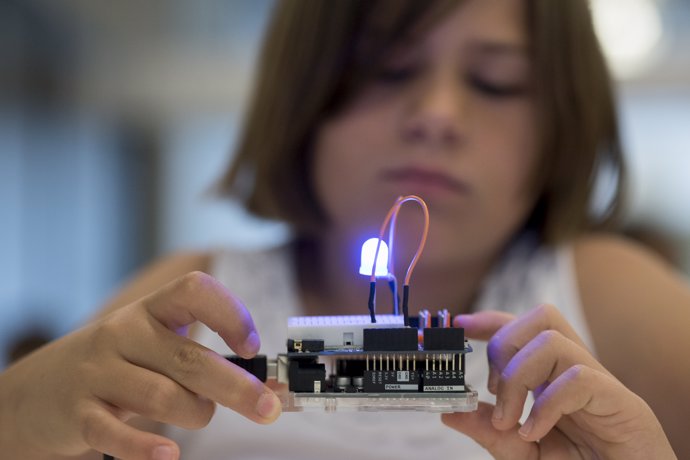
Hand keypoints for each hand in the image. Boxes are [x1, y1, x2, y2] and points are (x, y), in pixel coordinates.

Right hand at [0, 272, 280, 459]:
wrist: (35, 392)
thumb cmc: (118, 366)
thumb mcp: (156, 350)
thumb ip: (206, 362)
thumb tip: (270, 388)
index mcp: (150, 311)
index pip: (194, 290)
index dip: (229, 313)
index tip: (251, 347)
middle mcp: (124, 333)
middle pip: (189, 357)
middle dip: (236, 386)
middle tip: (267, 408)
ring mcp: (98, 372)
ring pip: (163, 395)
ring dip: (196, 413)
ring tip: (200, 415)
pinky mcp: (78, 412)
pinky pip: (114, 433)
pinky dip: (143, 448)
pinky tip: (167, 453)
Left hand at [442, 304, 675, 458]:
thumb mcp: (524, 454)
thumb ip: (492, 433)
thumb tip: (452, 413)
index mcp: (555, 377)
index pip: (526, 328)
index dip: (493, 320)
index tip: (462, 323)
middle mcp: (576, 371)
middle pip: (540, 318)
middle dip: (504, 346)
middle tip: (493, 391)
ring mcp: (600, 383)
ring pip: (553, 339)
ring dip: (518, 376)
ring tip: (510, 419)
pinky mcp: (621, 403)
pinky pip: (578, 379)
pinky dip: (546, 404)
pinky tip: (534, 430)